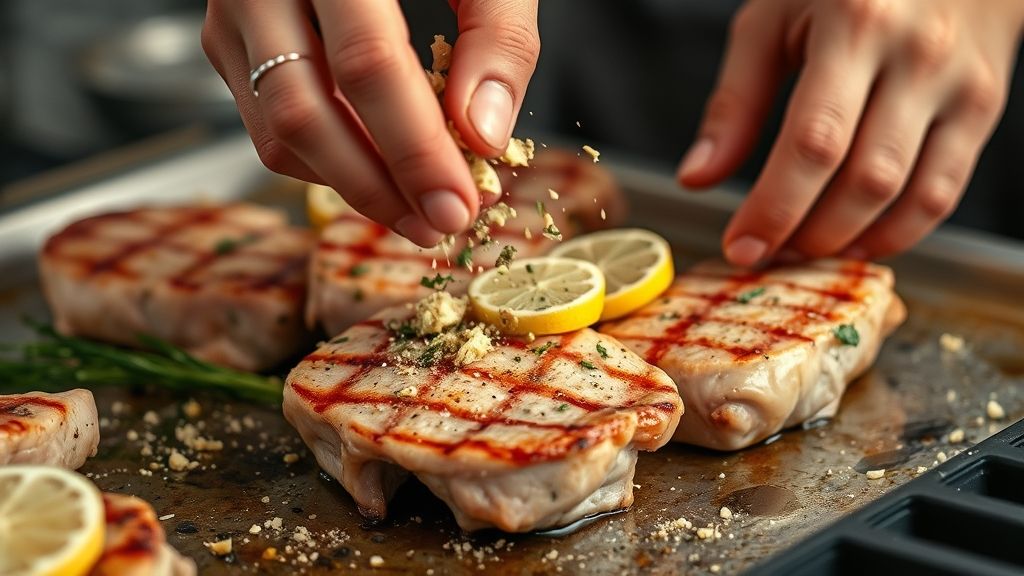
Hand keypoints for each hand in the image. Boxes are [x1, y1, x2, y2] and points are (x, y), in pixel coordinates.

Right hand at [202, 1, 539, 246]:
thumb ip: (497, 35)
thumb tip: (485, 136)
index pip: (367, 65)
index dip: (415, 149)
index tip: (459, 204)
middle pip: (305, 113)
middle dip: (378, 188)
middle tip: (438, 224)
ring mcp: (234, 15)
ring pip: (278, 132)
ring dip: (353, 187)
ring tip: (420, 209)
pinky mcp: (231, 44)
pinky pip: (270, 125)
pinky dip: (329, 162)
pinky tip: (382, 173)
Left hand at [678, 0, 1023, 264]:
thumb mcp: (773, 19)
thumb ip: (735, 100)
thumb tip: (698, 177)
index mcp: (855, 23)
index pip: (812, 143)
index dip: (774, 208)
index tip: (740, 247)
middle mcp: (917, 55)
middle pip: (863, 179)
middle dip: (809, 234)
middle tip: (768, 254)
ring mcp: (960, 84)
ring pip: (907, 194)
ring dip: (850, 240)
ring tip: (805, 250)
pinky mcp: (983, 108)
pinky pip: (944, 192)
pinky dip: (898, 231)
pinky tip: (857, 241)